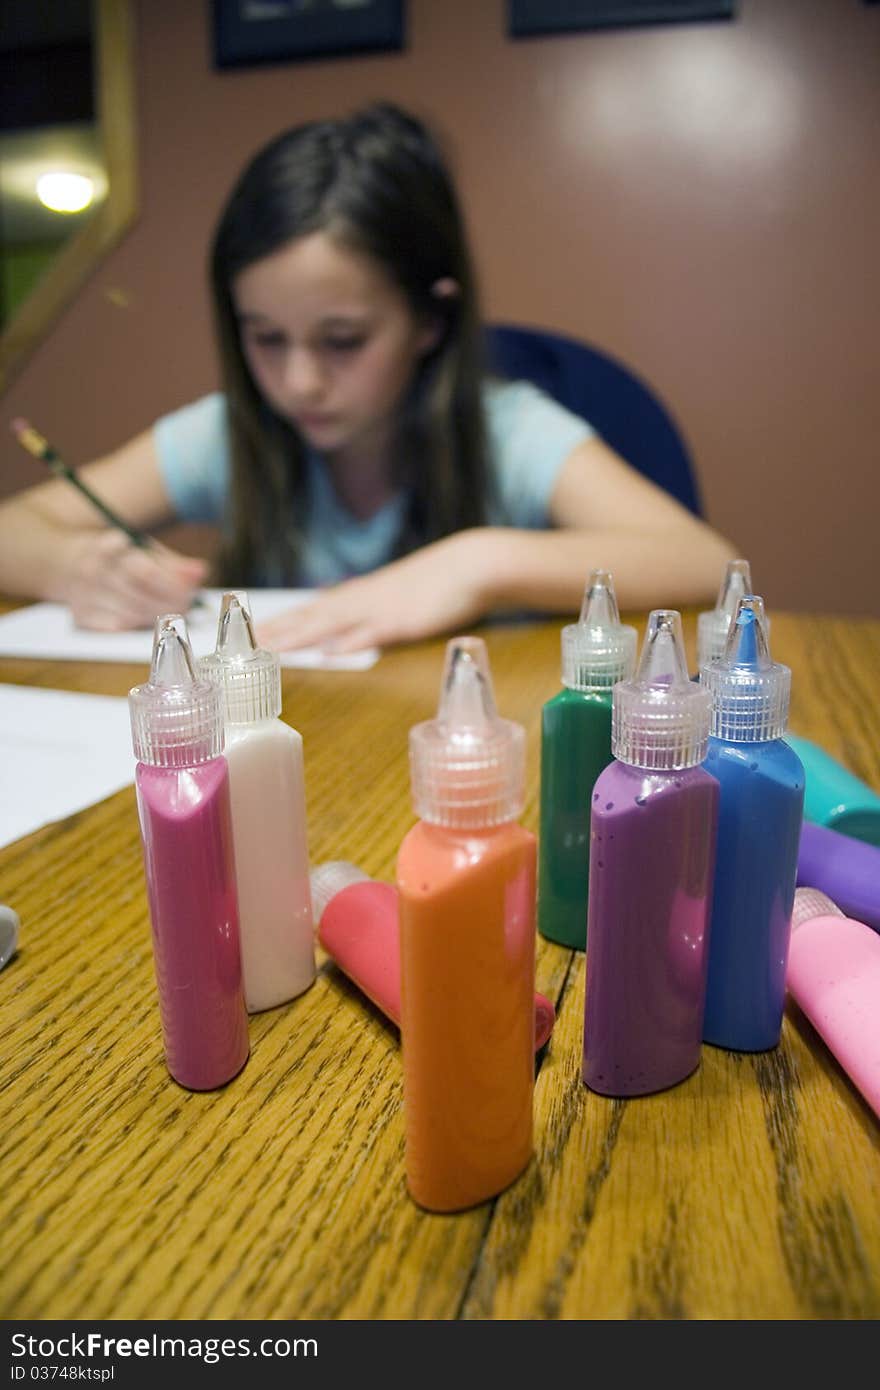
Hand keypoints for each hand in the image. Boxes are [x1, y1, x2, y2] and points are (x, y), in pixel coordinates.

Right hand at [61, 530, 208, 630]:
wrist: (62, 563)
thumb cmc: (114, 557)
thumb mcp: (141, 548)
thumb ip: (173, 563)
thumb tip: (200, 572)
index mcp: (105, 547)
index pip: (144, 571)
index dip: (171, 584)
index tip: (189, 589)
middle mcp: (90, 571)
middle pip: (138, 595)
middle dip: (169, 603)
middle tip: (187, 604)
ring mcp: (82, 596)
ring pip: (130, 615)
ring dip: (157, 616)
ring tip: (172, 611)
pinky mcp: (79, 616)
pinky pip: (116, 628)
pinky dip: (136, 626)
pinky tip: (146, 620)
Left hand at [256, 533, 492, 653]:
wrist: (475, 563)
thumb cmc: (442, 582)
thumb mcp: (401, 600)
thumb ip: (372, 618)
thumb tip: (345, 637)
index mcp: (362, 595)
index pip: (313, 610)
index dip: (282, 621)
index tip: (252, 632)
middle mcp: (364, 599)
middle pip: (312, 616)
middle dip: (277, 630)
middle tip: (242, 643)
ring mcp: (383, 609)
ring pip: (333, 623)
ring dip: (301, 636)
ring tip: (269, 648)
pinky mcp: (406, 620)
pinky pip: (374, 632)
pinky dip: (351, 642)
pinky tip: (330, 652)